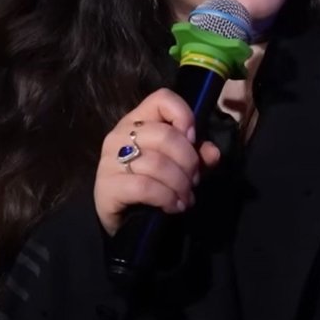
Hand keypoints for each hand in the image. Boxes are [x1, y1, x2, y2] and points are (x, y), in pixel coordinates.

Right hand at [93, 88, 221, 235]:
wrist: (122, 221)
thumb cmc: (151, 186)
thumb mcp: (179, 167)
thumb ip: (197, 156)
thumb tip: (212, 152)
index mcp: (137, 121)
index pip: (161, 99)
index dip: (183, 115)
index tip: (193, 140)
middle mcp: (120, 135)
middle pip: (164, 134)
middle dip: (188, 161)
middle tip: (194, 180)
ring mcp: (109, 160)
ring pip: (156, 163)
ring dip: (180, 183)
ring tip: (186, 198)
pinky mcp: (107, 187)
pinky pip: (144, 187)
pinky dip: (166, 197)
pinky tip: (174, 207)